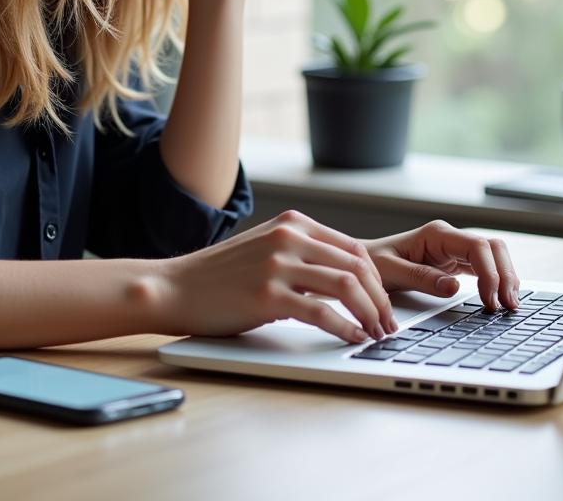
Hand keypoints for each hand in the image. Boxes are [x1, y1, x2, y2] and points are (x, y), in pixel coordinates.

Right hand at [156, 210, 397, 344]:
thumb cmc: (220, 275)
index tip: (384, 303)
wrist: (176, 286)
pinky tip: (351, 338)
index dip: (377, 280)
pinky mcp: (268, 295)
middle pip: (357, 267)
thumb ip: (300, 252)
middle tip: (387, 323)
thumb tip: (345, 278)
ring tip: (374, 334)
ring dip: (369, 314)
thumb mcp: (265, 248)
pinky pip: (321, 312)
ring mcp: (278, 264)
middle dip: (380, 299)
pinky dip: (344, 328)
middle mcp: (288, 237)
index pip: (354, 248)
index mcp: (292, 223)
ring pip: (346, 286)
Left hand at [364, 220, 520, 310]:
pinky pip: (484, 269)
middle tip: (508, 306)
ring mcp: (454, 250)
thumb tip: (453, 287)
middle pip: (493, 248)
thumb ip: (421, 278)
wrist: (360, 264)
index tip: (491, 300)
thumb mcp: (390, 271)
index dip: (491, 272)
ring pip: (493, 257)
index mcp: (436, 234)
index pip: (477, 246)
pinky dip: (496, 283)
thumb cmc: (371, 263)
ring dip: (505, 279)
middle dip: (505, 275)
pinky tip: (500, 301)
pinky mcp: (455, 263)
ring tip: (510, 306)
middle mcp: (449, 238)